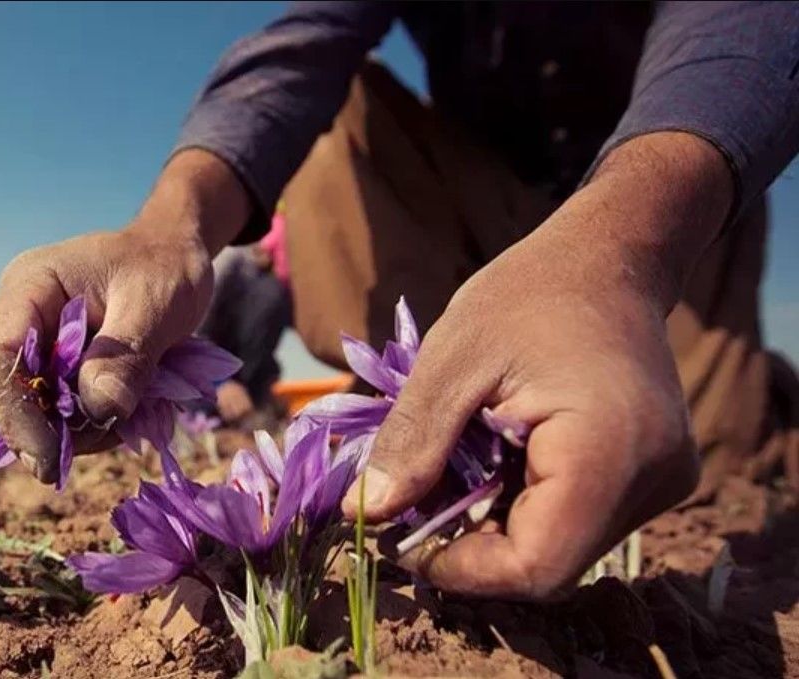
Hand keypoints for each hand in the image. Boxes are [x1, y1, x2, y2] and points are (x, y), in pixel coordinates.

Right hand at [0, 150, 249, 481]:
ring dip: (75, 430)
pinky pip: (56, 410)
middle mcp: (20, 316)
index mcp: (31, 286)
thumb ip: (126, 356)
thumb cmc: (166, 269)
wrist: (176, 255)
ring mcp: (35, 343)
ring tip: (128, 417)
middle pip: (4, 388)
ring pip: (30, 408)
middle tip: (105, 438)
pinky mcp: (54, 367)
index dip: (14, 411)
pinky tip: (125, 413)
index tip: (48, 457)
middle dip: (46, 428)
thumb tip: (98, 411)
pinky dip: (88, 424)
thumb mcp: (157, 306)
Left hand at [355, 132, 732, 599]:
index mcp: (608, 451)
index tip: (402, 541)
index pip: (536, 566)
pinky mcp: (656, 479)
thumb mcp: (451, 362)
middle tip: (416, 505)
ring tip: (461, 466)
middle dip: (472, 548)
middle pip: (549, 564)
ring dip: (497, 527)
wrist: (608, 258)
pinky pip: (579, 522)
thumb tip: (365, 514)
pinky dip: (526, 508)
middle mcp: (653, 481)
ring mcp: (663, 482)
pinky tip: (500, 459)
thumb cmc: (527, 295)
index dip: (461, 570)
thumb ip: (412, 444)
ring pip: (563, 548)